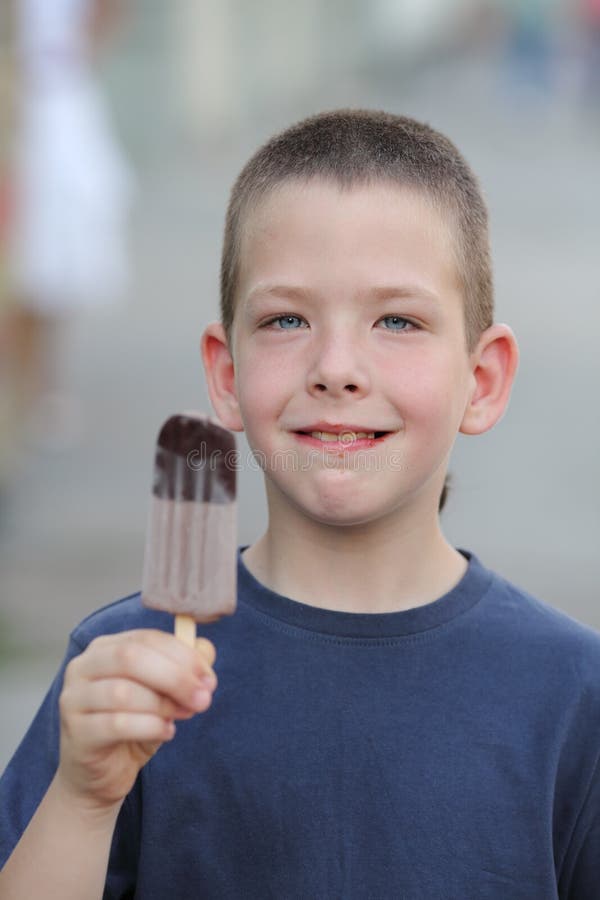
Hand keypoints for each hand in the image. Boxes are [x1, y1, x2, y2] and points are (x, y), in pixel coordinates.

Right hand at [57, 630, 216, 812]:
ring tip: (182, 716)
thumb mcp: (164, 694)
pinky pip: (116, 725)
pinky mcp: (76, 733)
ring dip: (162, 704)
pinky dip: (149, 727)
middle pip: (130, 657)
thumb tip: (205, 648)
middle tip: (203, 699)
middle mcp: (83, 667)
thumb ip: (184, 668)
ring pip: (122, 692)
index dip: (183, 655)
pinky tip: (166, 732)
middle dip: (175, 677)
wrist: (100, 775)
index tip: (209, 679)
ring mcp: (74, 699)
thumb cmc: (133, 726)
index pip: (146, 639)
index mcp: (105, 648)